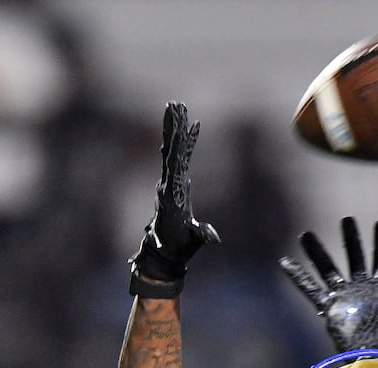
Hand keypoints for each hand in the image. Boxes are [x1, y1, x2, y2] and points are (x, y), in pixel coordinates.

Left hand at [129, 102, 220, 293]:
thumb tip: (213, 237)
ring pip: (172, 151)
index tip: (186, 125)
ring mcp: (170, 182)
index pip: (177, 161)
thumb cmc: (178, 246)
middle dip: (175, 127)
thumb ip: (202, 235)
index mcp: (173, 192)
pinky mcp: (174, 185)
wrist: (164, 252)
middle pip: (172, 149)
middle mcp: (168, 183)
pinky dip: (184, 144)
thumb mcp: (192, 240)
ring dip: (176, 130)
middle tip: (175, 104)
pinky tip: (189, 131)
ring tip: (177, 108)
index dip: (182, 143)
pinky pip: (178, 160)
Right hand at [279, 217, 377, 352]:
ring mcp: (344, 299)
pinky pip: (310, 290)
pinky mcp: (329, 309)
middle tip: (347, 220)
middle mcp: (361, 290)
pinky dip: (298, 277)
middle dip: (352, 239)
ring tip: (307, 234)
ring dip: (318, 253)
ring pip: (329, 269)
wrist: (374, 362)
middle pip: (355, 258)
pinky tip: (286, 261)